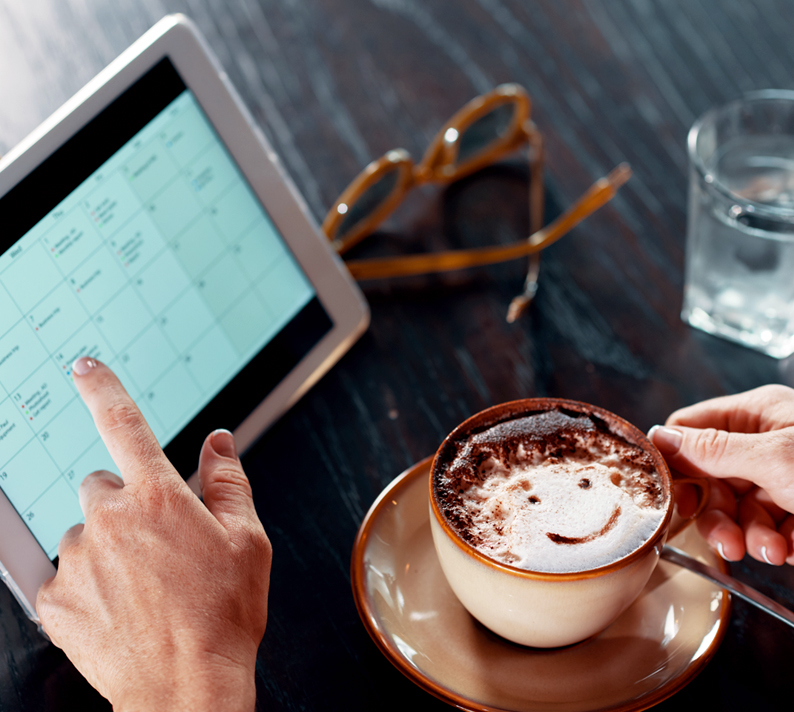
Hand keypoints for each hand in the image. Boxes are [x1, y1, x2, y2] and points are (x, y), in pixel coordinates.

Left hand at [36, 358, 271, 711]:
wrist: (186, 688)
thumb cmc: (224, 615)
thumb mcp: (248, 540)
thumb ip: (229, 481)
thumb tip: (217, 441)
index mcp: (160, 497)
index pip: (124, 425)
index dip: (104, 389)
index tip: (85, 367)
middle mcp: (111, 520)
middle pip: (102, 487)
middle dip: (125, 504)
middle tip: (156, 545)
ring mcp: (78, 560)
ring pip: (84, 533)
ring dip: (106, 548)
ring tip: (141, 587)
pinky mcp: (55, 600)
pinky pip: (64, 576)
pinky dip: (87, 585)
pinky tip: (118, 609)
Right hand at [650, 384, 793, 565]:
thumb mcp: (774, 458)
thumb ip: (712, 450)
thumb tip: (659, 438)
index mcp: (756, 415)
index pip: (691, 430)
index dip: (676, 463)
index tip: (672, 496)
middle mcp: (765, 443)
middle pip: (712, 480)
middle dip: (720, 516)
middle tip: (726, 540)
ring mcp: (783, 477)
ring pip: (740, 511)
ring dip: (751, 537)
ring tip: (772, 550)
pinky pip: (770, 530)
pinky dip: (780, 545)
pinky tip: (793, 549)